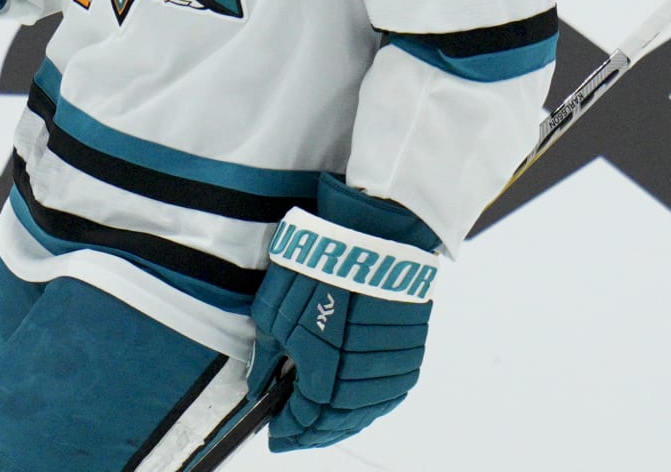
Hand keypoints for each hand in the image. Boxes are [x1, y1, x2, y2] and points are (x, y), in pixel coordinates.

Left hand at [249, 175, 440, 451]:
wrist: (374, 237)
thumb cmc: (319, 269)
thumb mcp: (274, 312)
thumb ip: (267, 358)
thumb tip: (261, 384)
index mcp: (323, 381)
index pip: (301, 423)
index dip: (286, 430)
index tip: (275, 433)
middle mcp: (360, 386)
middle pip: (335, 425)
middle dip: (312, 431)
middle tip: (296, 431)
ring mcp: (389, 373)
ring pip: (363, 414)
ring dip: (340, 420)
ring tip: (322, 419)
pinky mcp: (410, 356)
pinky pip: (385, 394)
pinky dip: (365, 402)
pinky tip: (352, 398)